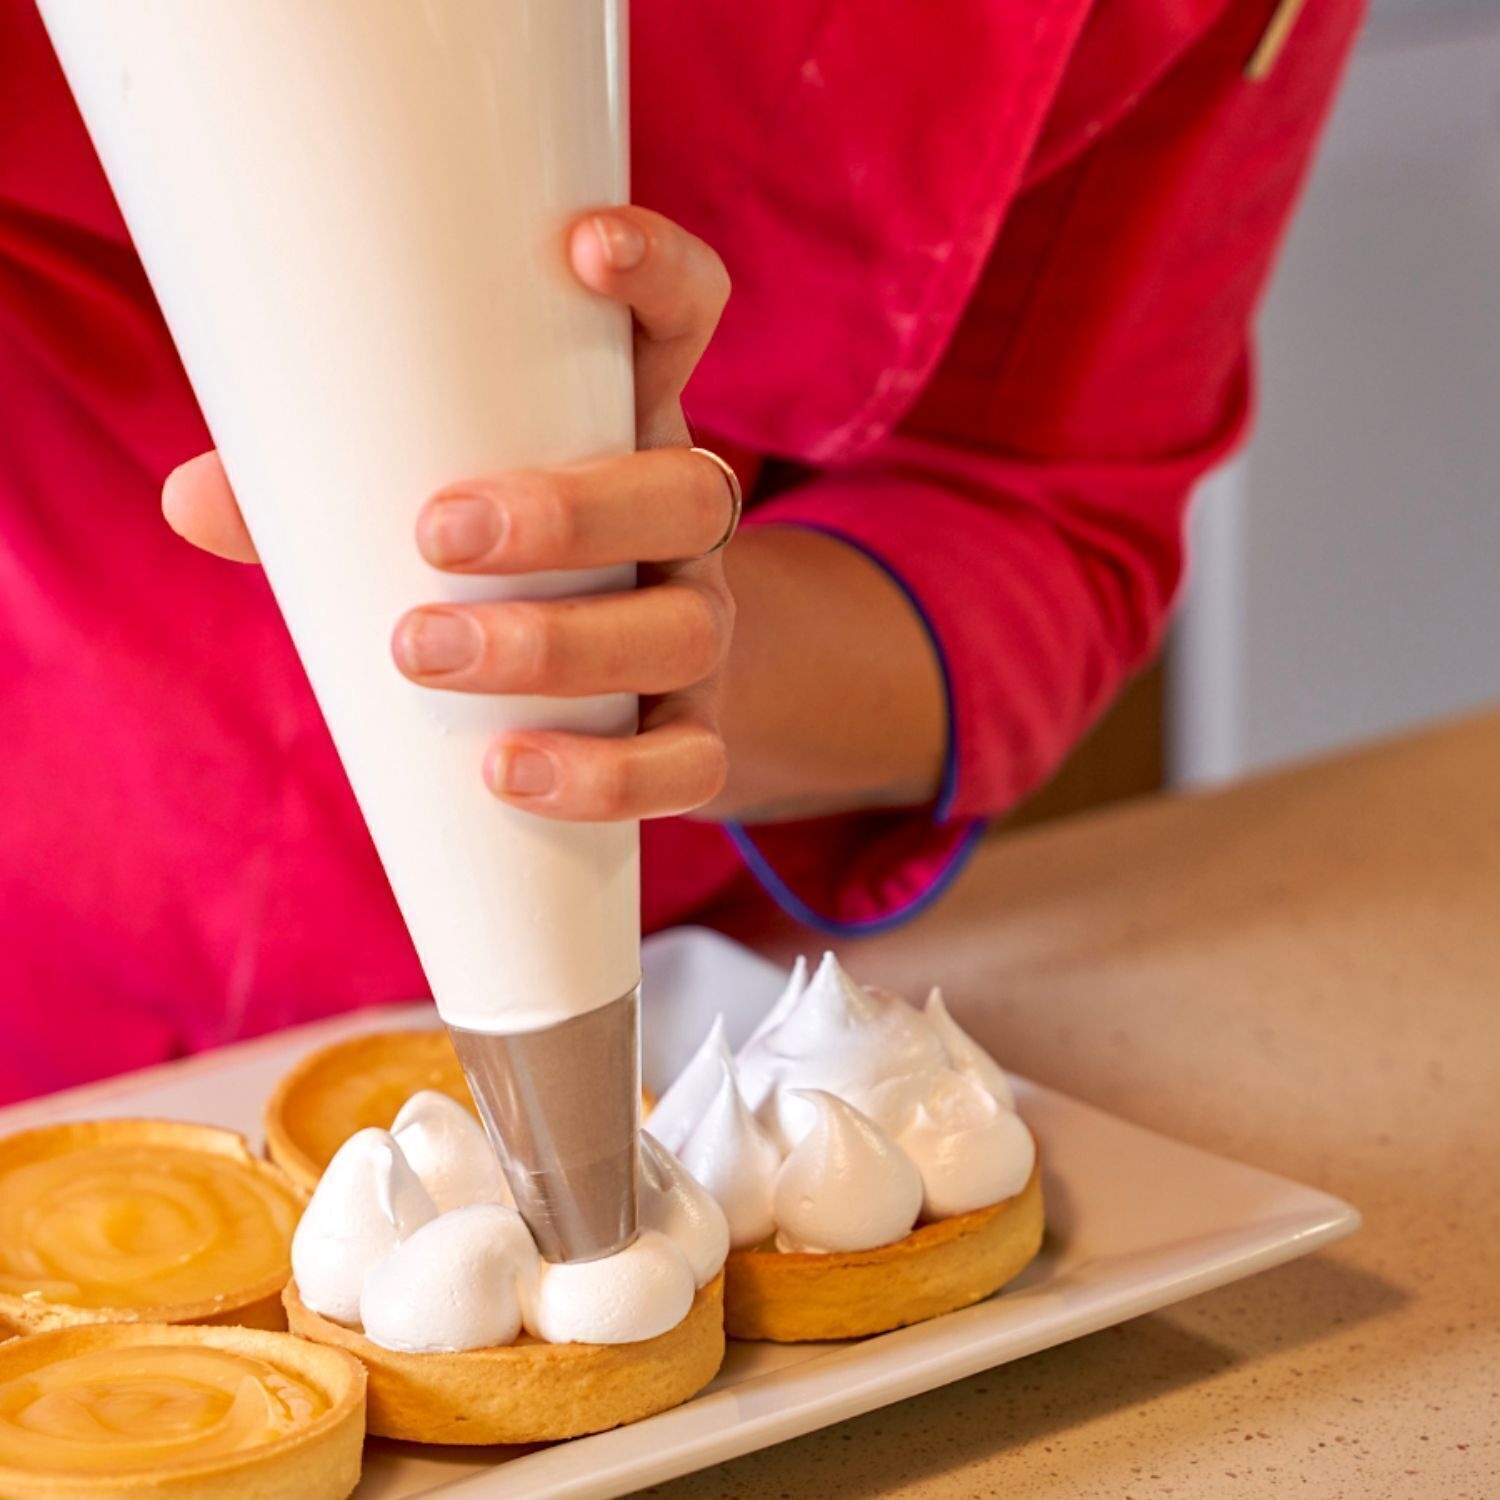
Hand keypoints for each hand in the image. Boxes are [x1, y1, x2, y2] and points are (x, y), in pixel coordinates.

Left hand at [163, 208, 735, 820]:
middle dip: (572, 511)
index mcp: (627, 430)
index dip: (661, 277)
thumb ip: (326, 495)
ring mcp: (697, 629)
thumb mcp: (429, 503)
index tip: (580, 249)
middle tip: (438, 532)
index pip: (689, 323)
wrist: (620, 687)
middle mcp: (683, 526)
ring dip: (559, 645)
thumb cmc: (504, 569)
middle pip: (689, 492)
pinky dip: (604, 776)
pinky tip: (507, 774)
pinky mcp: (695, 731)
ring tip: (421, 653)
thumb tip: (191, 499)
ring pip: (684, 629)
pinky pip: (688, 763)